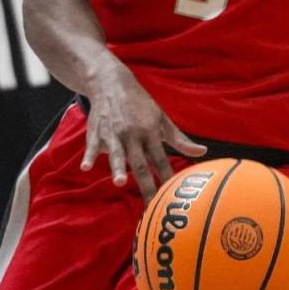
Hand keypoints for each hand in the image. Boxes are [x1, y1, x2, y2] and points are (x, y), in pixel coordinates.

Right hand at [82, 58, 205, 204]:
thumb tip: (202, 152)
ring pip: (117, 155)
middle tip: (151, 206)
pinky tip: (86, 167)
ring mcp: (114, 134)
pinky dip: (90, 156)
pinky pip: (93, 147)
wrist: (112, 83)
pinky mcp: (97, 133)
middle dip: (146, 185)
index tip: (172, 195)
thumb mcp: (162, 118)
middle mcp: (133, 134)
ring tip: (119, 183)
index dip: (167, 177)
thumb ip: (180, 139)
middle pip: (140, 164)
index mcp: (150, 132)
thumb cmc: (140, 104)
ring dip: (117, 168)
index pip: (161, 160)